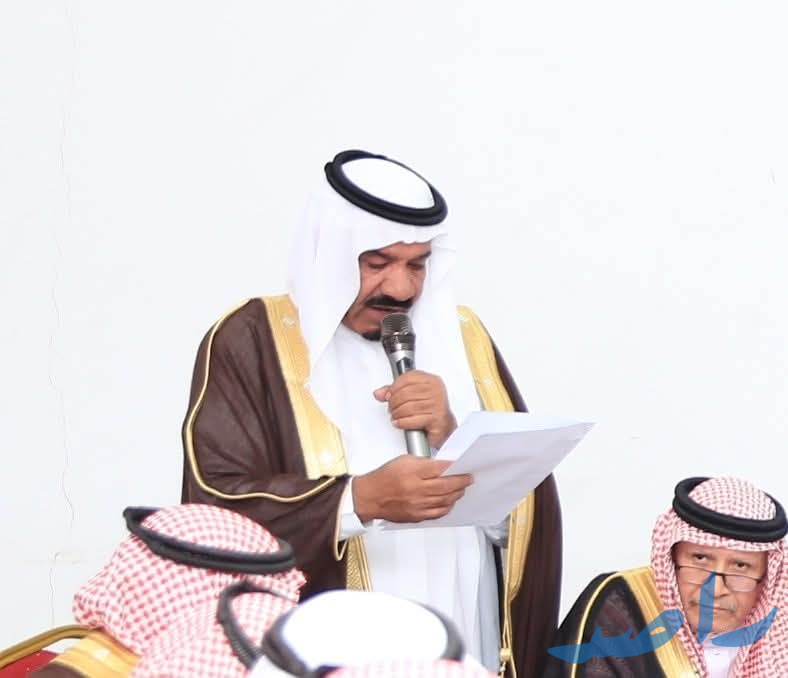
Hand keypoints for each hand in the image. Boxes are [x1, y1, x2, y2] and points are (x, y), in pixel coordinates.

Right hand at [352, 455, 472, 522]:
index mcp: (412, 472)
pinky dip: (447, 507)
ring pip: (445, 500)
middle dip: (461, 481)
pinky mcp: (417, 516)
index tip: (461, 465)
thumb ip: (423, 462)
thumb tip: (442, 466)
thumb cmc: (384, 478)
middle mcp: (416, 490)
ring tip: (461, 488)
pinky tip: (450, 501)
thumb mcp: (403, 461)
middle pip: (446, 486)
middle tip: (468, 478)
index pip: (440, 469)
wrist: (370, 497)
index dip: (454, 467)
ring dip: (457, 494)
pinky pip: (438, 513)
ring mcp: (417, 505)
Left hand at [373, 370, 456, 448]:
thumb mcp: (412, 396)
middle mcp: (436, 391)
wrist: (443, 426)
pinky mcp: (436, 419)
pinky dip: (402, 422)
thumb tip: (379, 393)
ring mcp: (437, 405)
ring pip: (408, 407)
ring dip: (397, 414)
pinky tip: (399, 423)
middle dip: (393, 403)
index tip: (389, 395)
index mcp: (431, 381)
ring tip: (395, 416)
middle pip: (406, 393)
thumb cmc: (429, 410)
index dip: (394, 387)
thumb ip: (395, 391)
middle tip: (391, 409)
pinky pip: (412, 419)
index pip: (408, 378)